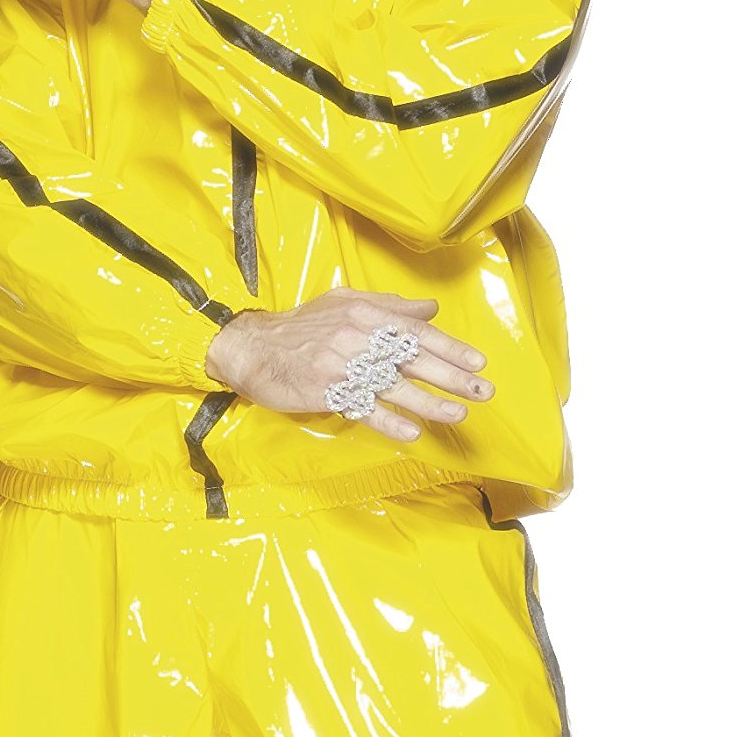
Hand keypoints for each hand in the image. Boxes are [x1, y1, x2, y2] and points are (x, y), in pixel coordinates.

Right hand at [204, 290, 495, 442]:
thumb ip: (390, 306)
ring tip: (457, 415)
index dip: (450, 348)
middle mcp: (357, 337)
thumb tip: (430, 308)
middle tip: (483, 391)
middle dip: (451, 376)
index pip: (416, 331)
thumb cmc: (301, 327)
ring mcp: (341, 365)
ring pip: (392, 385)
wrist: (252, 346)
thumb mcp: (345, 303)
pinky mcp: (325, 390)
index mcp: (366, 314)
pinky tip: (410, 433)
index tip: (478, 364)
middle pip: (412, 358)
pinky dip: (387, 420)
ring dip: (428, 402)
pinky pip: (362, 408)